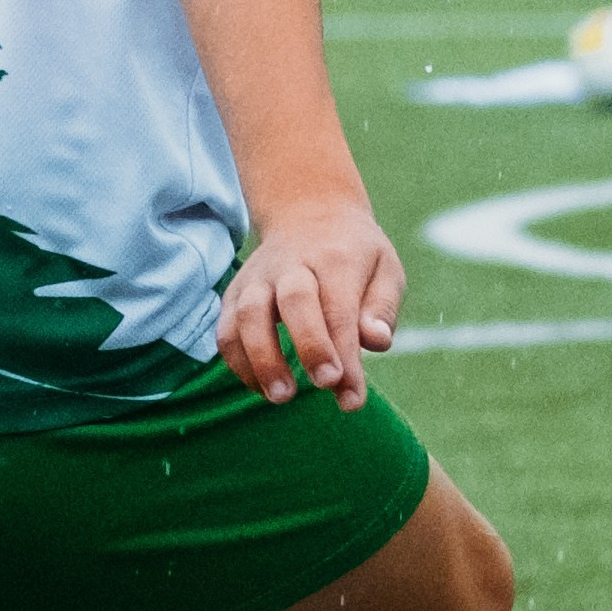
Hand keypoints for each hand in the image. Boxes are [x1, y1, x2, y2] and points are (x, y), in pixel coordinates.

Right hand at [216, 197, 403, 412]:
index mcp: (336, 259)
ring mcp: (258, 278)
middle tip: (325, 384)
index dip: (345, 354)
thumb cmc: (354, 254)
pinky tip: (262, 388)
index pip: (340, 310)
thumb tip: (376, 342)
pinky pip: (226, 330)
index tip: (353, 397)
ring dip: (261, 358)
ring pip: (248, 314)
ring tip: (281, 396)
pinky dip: (239, 363)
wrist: (308, 213)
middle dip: (309, 345)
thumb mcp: (385, 269)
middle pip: (294, 301)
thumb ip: (382, 307)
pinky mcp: (234, 294)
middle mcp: (292, 265)